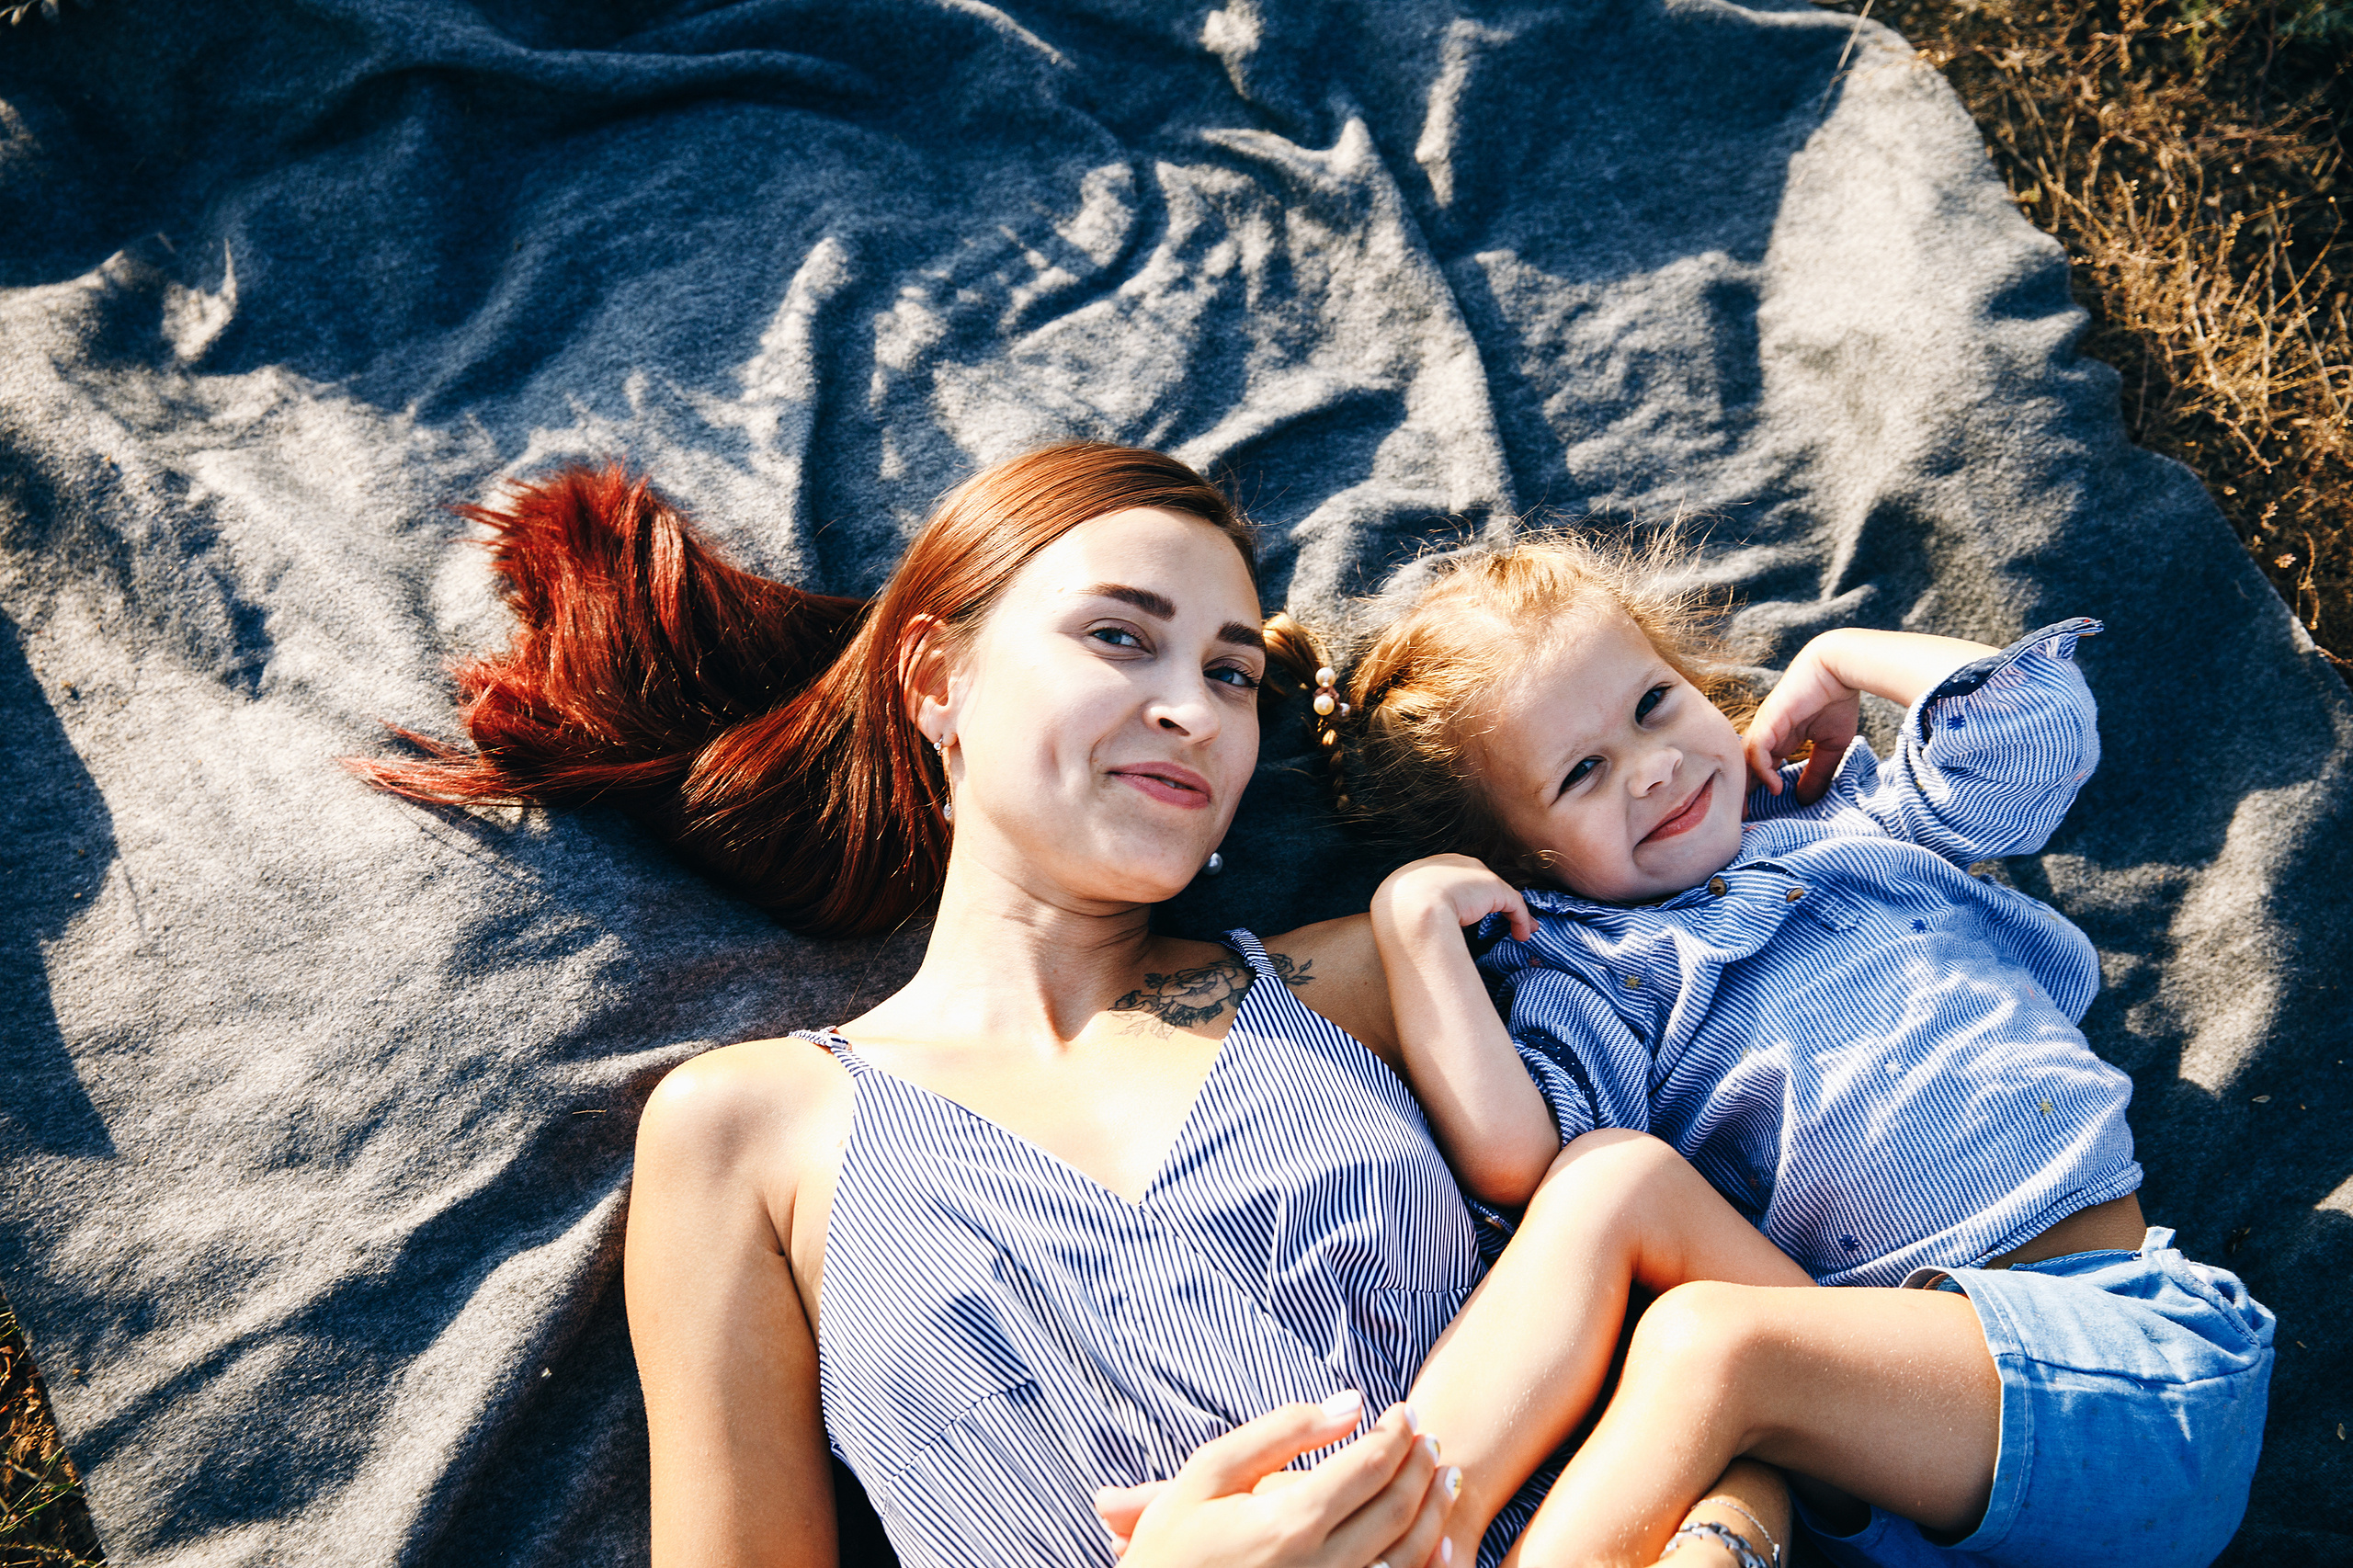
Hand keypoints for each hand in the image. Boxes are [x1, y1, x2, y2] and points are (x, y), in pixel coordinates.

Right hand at [1100, 1398, 1458, 1567]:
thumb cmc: (1172, 1544)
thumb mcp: (1208, 1474)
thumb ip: (1281, 1432)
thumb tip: (1351, 1402)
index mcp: (1290, 1523)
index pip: (1370, 1465)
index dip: (1397, 1432)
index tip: (1405, 1411)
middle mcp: (1322, 1566)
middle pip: (1398, 1505)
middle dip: (1421, 1462)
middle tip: (1429, 1435)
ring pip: (1411, 1552)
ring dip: (1436, 1507)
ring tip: (1446, 1474)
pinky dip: (1430, 1562)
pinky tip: (1442, 1539)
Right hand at [1373, 855, 1534, 946]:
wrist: (1410, 911)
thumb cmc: (1398, 917)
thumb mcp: (1400, 911)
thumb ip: (1411, 914)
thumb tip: (1415, 930)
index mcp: (1424, 869)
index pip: (1448, 878)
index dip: (1462, 896)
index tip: (1468, 912)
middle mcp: (1451, 864)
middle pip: (1476, 881)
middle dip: (1489, 898)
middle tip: (1500, 917)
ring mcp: (1473, 874)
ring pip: (1498, 892)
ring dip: (1512, 912)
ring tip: (1521, 929)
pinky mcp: (1493, 888)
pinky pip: (1513, 904)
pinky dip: (1521, 919)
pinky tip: (1522, 935)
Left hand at [1742, 639, 1860, 805]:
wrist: (1838, 668)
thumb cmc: (1837, 701)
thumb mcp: (1830, 746)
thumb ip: (1817, 772)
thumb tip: (1805, 800)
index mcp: (1779, 739)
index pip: (1759, 770)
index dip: (1757, 791)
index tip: (1759, 815)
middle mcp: (1767, 735)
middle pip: (1744, 769)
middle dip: (1742, 795)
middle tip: (1742, 823)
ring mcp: (1765, 727)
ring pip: (1745, 762)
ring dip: (1746, 787)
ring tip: (1750, 811)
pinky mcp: (1769, 721)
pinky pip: (1757, 750)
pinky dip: (1762, 770)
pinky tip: (1774, 786)